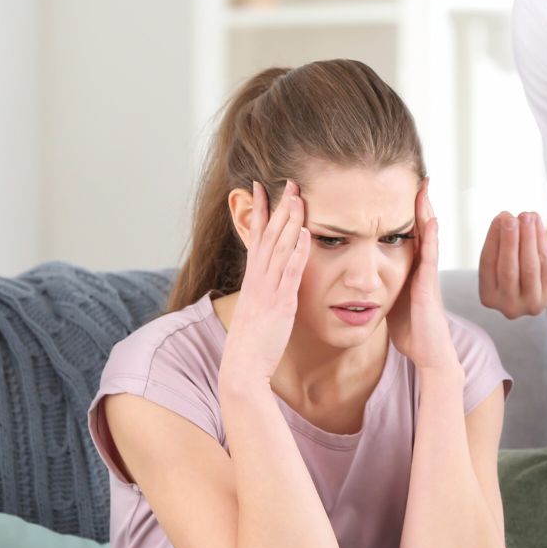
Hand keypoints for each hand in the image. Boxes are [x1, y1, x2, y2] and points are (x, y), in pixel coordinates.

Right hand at [220, 180, 311, 386]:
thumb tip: (271, 281)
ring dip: (289, 221)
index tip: (262, 186)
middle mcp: (258, 279)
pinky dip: (297, 252)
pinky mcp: (280, 304)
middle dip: (279, 207)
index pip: (257, 236)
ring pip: (279, 248)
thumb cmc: (251, 342)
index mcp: (253, 279)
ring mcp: (268, 290)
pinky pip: (290, 273)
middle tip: (290, 181)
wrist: (241, 366)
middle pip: (269, 235)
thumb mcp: (256, 309)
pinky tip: (305, 234)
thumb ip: (264, 291)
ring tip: (298, 196)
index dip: (260, 210)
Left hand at [389, 182, 459, 372]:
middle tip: (414, 175)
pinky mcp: (429, 283)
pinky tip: (430, 218)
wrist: (427, 352)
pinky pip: (431, 254)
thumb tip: (359, 277)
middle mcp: (421, 266)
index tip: (393, 187)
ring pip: (428, 235)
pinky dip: (431, 234)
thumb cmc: (408, 329)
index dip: (402, 211)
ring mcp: (428, 273)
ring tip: (423, 186)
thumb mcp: (388, 299)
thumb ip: (380, 283)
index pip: (406, 232)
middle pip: (419, 227)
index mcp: (409, 268)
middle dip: (417, 202)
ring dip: (426, 210)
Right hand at [477, 209, 546, 319]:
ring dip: (527, 238)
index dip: (493, 240)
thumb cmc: (521, 264)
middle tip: (509, 218)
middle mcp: (509, 306)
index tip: (497, 218)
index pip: (488, 266)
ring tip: (526, 216)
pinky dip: (541, 239)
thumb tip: (502, 218)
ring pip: (529, 266)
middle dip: (508, 241)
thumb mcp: (505, 258)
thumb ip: (500, 243)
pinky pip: (546, 262)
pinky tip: (537, 222)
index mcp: (489, 297)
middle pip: (508, 269)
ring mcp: (532, 303)